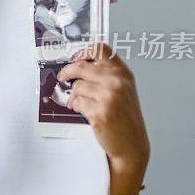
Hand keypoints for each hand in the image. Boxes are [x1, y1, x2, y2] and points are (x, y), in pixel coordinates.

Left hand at [57, 43, 149, 173]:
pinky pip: (77, 102)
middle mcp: (118, 82)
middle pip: (81, 66)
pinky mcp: (100, 112)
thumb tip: (78, 65)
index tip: (74, 58)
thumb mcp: (123, 90)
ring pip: (77, 86)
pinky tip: (82, 110)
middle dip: (67, 72)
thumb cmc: (125, 118)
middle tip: (62, 77)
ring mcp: (110, 97)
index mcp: (124, 73)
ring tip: (79, 102)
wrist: (132, 144)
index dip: (83, 51)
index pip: (101, 49)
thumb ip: (106, 76)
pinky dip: (75, 106)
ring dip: (74, 95)